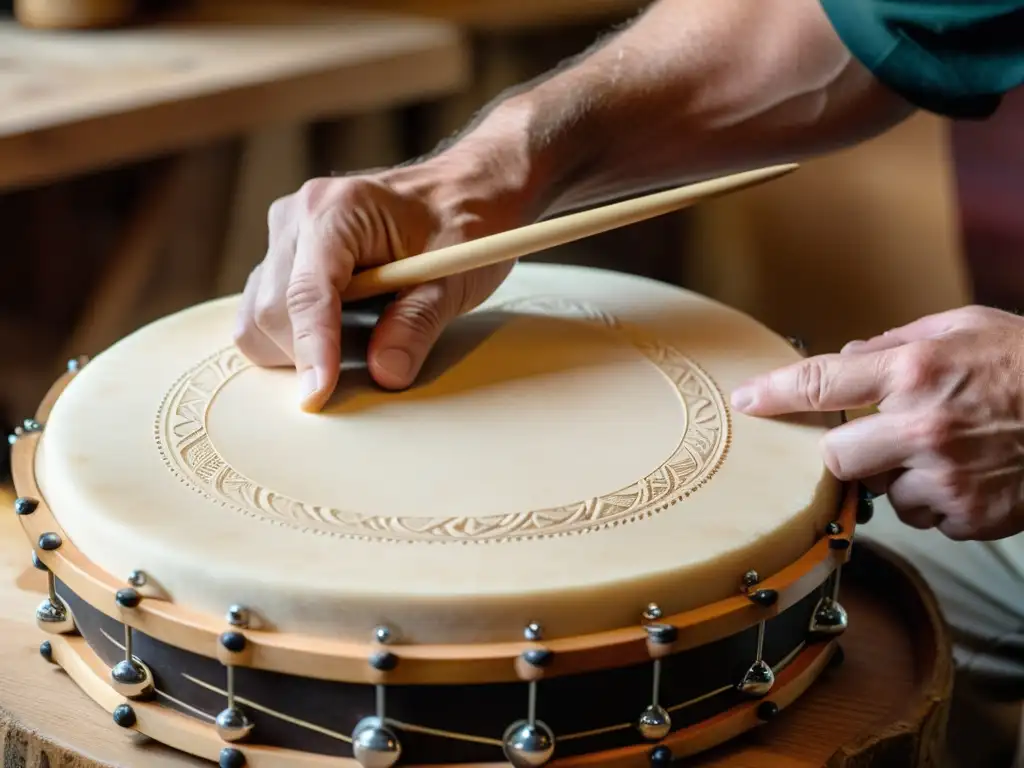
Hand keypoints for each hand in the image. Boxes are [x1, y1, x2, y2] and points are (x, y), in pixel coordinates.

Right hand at [234, 165, 520, 411]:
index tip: (318, 395)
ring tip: (362, 333)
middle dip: (309, 354)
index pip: (306, 293)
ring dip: (299, 346)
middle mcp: (297, 216)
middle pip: (270, 311)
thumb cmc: (462, 226)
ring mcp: (284, 234)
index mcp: (338, 210)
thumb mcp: (455, 278)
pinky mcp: (284, 254)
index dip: (312, 349)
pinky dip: (297, 334)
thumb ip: (417, 323)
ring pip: (258, 317)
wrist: (462, 191)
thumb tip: (385, 373)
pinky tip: (344, 325)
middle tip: (371, 355)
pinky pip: (266, 310)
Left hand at [730, 306, 1023, 540]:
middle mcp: (923, 427)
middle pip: (836, 458)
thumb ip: (896, 344)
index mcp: (916, 371)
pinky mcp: (971, 517)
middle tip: (876, 437)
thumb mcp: (964, 326)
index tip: (747, 402)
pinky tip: (973, 473)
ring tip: (950, 452)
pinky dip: (938, 500)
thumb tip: (846, 361)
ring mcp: (947, 477)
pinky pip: (925, 517)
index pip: (820, 384)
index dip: (774, 394)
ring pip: (882, 494)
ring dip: (900, 478)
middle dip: (847, 451)